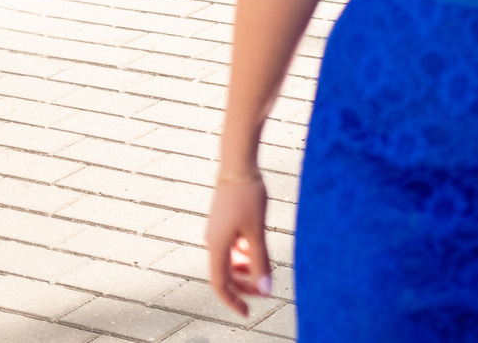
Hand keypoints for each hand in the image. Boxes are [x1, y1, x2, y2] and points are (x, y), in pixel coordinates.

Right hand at [205, 175, 271, 316]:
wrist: (238, 164)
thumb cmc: (248, 196)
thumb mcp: (257, 231)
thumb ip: (260, 261)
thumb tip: (265, 290)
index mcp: (217, 246)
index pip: (220, 284)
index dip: (233, 301)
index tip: (247, 313)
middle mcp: (212, 241)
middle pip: (224, 274)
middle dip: (243, 286)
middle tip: (263, 292)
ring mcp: (216, 231)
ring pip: (227, 260)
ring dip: (243, 270)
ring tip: (261, 272)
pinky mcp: (222, 222)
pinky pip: (229, 247)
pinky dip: (242, 254)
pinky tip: (254, 251)